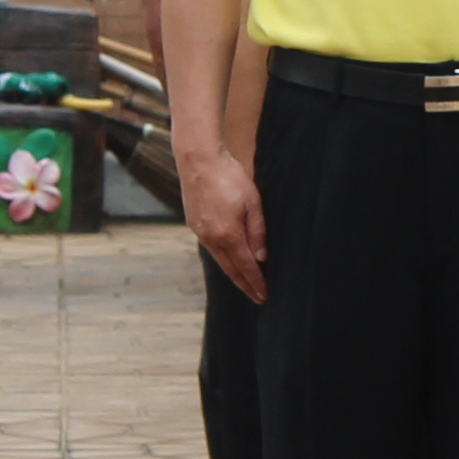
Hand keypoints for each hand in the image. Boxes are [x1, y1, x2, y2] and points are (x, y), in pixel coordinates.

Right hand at [182, 142, 268, 305]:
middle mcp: (212, 238)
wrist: (198, 161)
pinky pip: (212, 248)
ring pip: (220, 260)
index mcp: (228, 234)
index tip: (264, 295)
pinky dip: (223, 258)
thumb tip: (261, 257)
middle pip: (231, 270)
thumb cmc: (230, 177)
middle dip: (245, 285)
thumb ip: (258, 231)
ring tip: (246, 283)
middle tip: (257, 297)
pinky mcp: (194, 225)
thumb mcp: (253, 202)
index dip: (256, 283)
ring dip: (233, 273)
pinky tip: (230, 259)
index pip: (246, 267)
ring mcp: (200, 233)